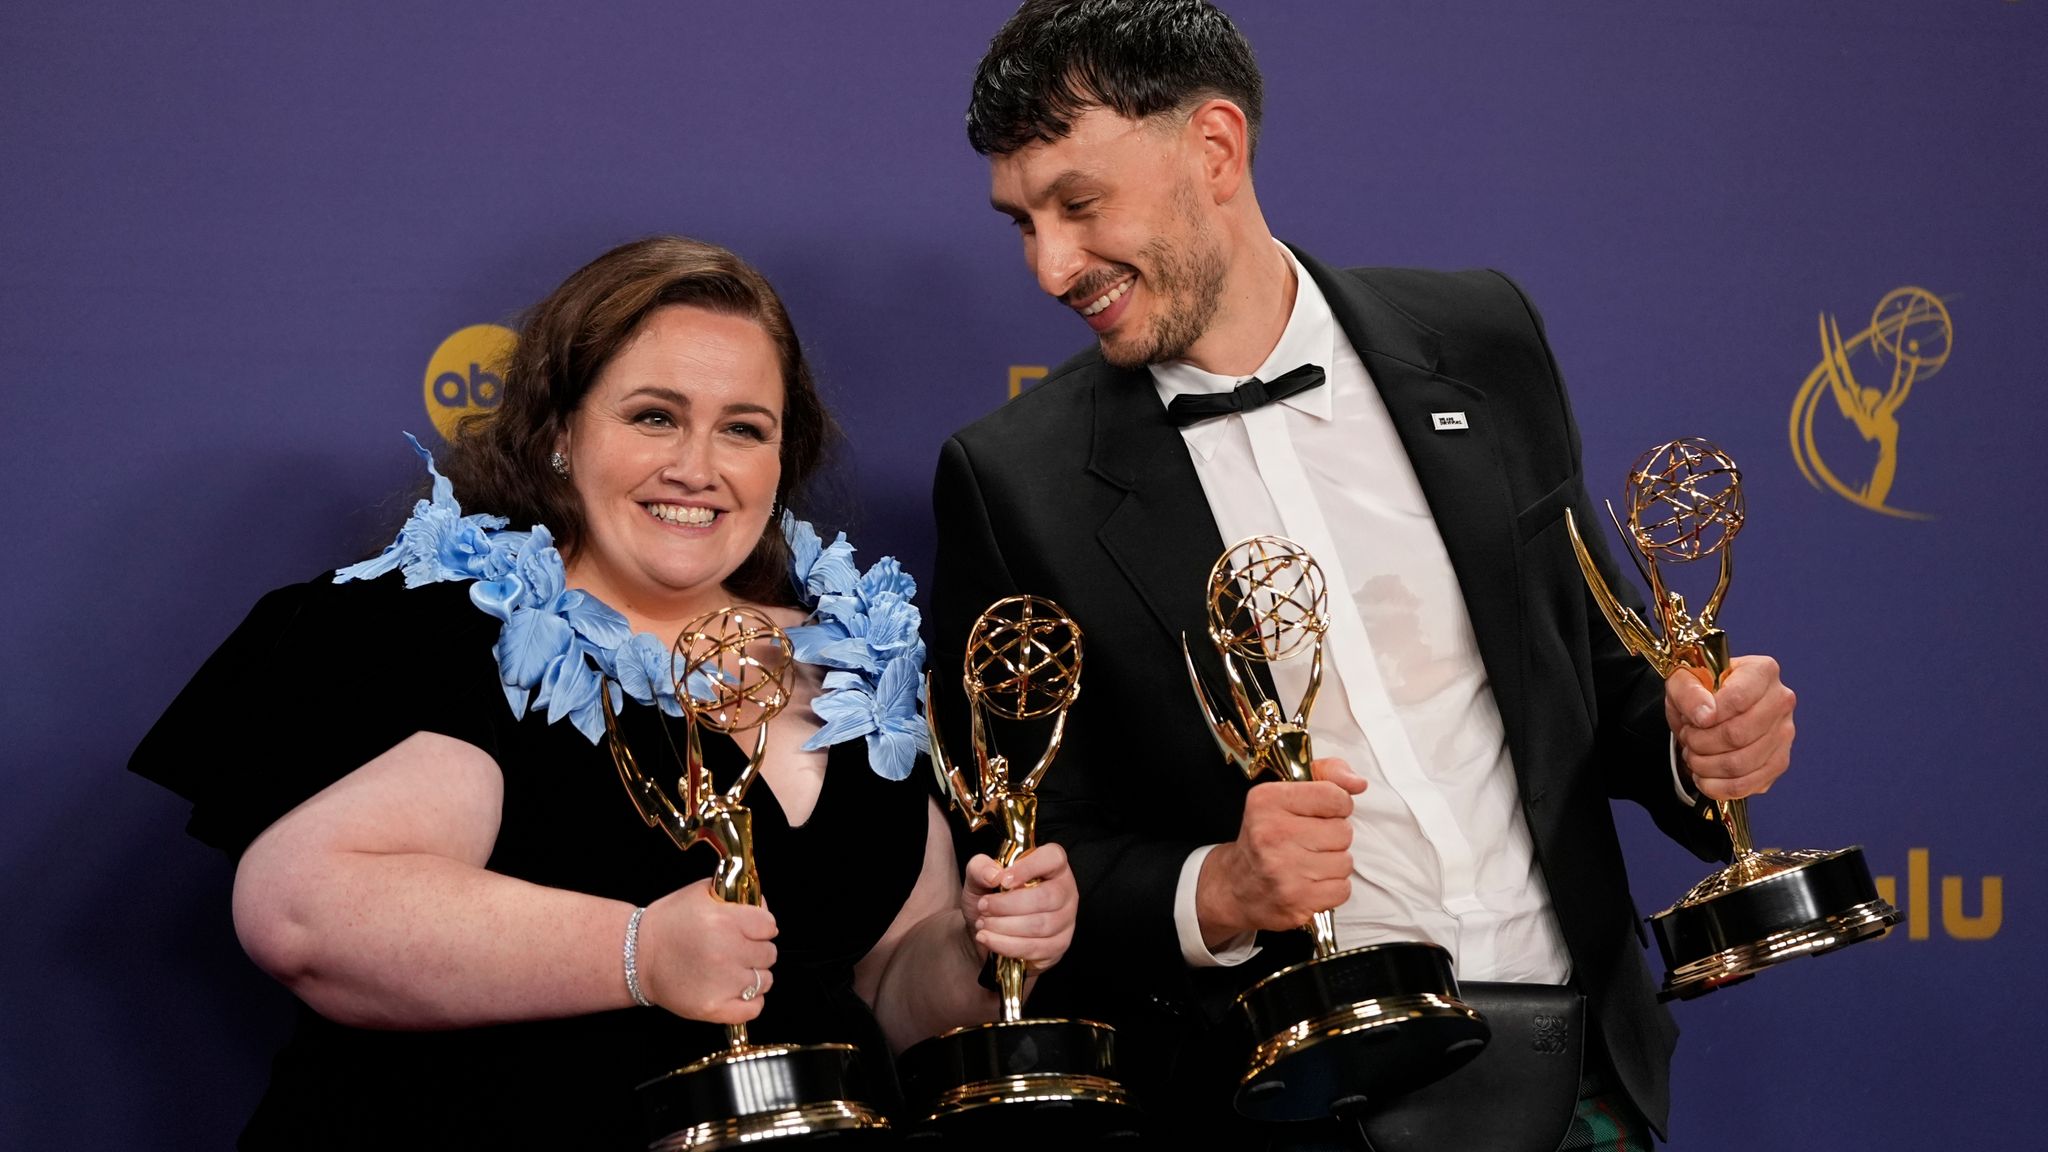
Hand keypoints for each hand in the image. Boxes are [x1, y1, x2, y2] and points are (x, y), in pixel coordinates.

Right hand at [637, 879, 777, 1023]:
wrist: (635, 956)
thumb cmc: (668, 923)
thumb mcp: (700, 894)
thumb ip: (736, 896)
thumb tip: (764, 906)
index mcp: (724, 921)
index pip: (769, 925)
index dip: (761, 925)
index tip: (751, 928)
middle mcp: (726, 953)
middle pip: (769, 953)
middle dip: (756, 948)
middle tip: (737, 948)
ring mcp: (721, 984)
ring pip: (764, 980)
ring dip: (754, 974)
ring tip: (732, 968)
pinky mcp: (713, 1009)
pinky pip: (754, 1008)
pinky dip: (750, 1001)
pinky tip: (735, 989)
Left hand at [961, 844, 1077, 971]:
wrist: (984, 930)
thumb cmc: (990, 897)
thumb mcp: (978, 877)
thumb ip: (980, 868)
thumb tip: (993, 875)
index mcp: (1052, 865)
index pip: (1053, 858)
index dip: (1029, 868)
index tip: (1003, 881)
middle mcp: (1065, 890)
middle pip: (1045, 898)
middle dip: (1007, 905)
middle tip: (983, 907)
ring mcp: (1066, 920)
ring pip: (1041, 926)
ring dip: (1005, 927)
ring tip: (983, 924)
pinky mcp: (1059, 945)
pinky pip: (1036, 948)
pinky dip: (1008, 945)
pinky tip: (990, 939)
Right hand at [1197, 758, 1365, 944]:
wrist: (1235, 888)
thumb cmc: (1267, 837)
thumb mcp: (1285, 794)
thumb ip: (1326, 775)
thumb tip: (1358, 783)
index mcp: (1267, 801)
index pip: (1334, 796)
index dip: (1336, 805)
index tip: (1320, 813)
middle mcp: (1272, 834)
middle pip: (1343, 831)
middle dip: (1333, 837)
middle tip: (1308, 842)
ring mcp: (1283, 870)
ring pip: (1345, 861)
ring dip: (1333, 864)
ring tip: (1307, 863)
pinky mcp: (1296, 901)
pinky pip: (1343, 889)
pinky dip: (1331, 888)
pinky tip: (1309, 883)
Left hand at [1664, 655, 1795, 801]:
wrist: (1708, 706)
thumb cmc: (1699, 689)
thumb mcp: (1682, 680)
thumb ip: (1689, 692)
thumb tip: (1706, 715)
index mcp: (1763, 672)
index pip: (1738, 699)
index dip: (1708, 716)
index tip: (1691, 720)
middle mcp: (1781, 702)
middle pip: (1738, 735)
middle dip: (1701, 742)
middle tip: (1687, 737)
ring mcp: (1784, 734)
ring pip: (1741, 764)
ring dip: (1705, 765)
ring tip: (1693, 754)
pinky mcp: (1778, 763)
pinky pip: (1747, 785)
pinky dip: (1716, 786)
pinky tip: (1703, 775)